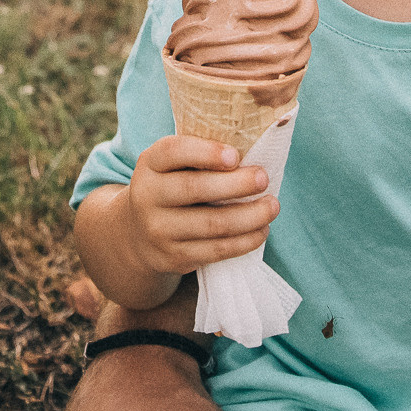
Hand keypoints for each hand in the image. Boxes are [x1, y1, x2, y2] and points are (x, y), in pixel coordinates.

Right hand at [119, 134, 277, 278]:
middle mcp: (148, 196)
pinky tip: (261, 230)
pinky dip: (244, 241)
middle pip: (194, 189)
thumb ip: (201, 156)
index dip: (205, 152)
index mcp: (149, 164)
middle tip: (264, 179)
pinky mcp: (174, 257)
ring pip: (211, 224)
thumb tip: (254, 152)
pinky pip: (216, 250)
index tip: (236, 156)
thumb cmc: (171, 188)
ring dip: (249, 216)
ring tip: (272, 206)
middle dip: (236, 184)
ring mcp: (159, 230)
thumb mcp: (173, 166)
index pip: (173, 152)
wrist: (138, 235)